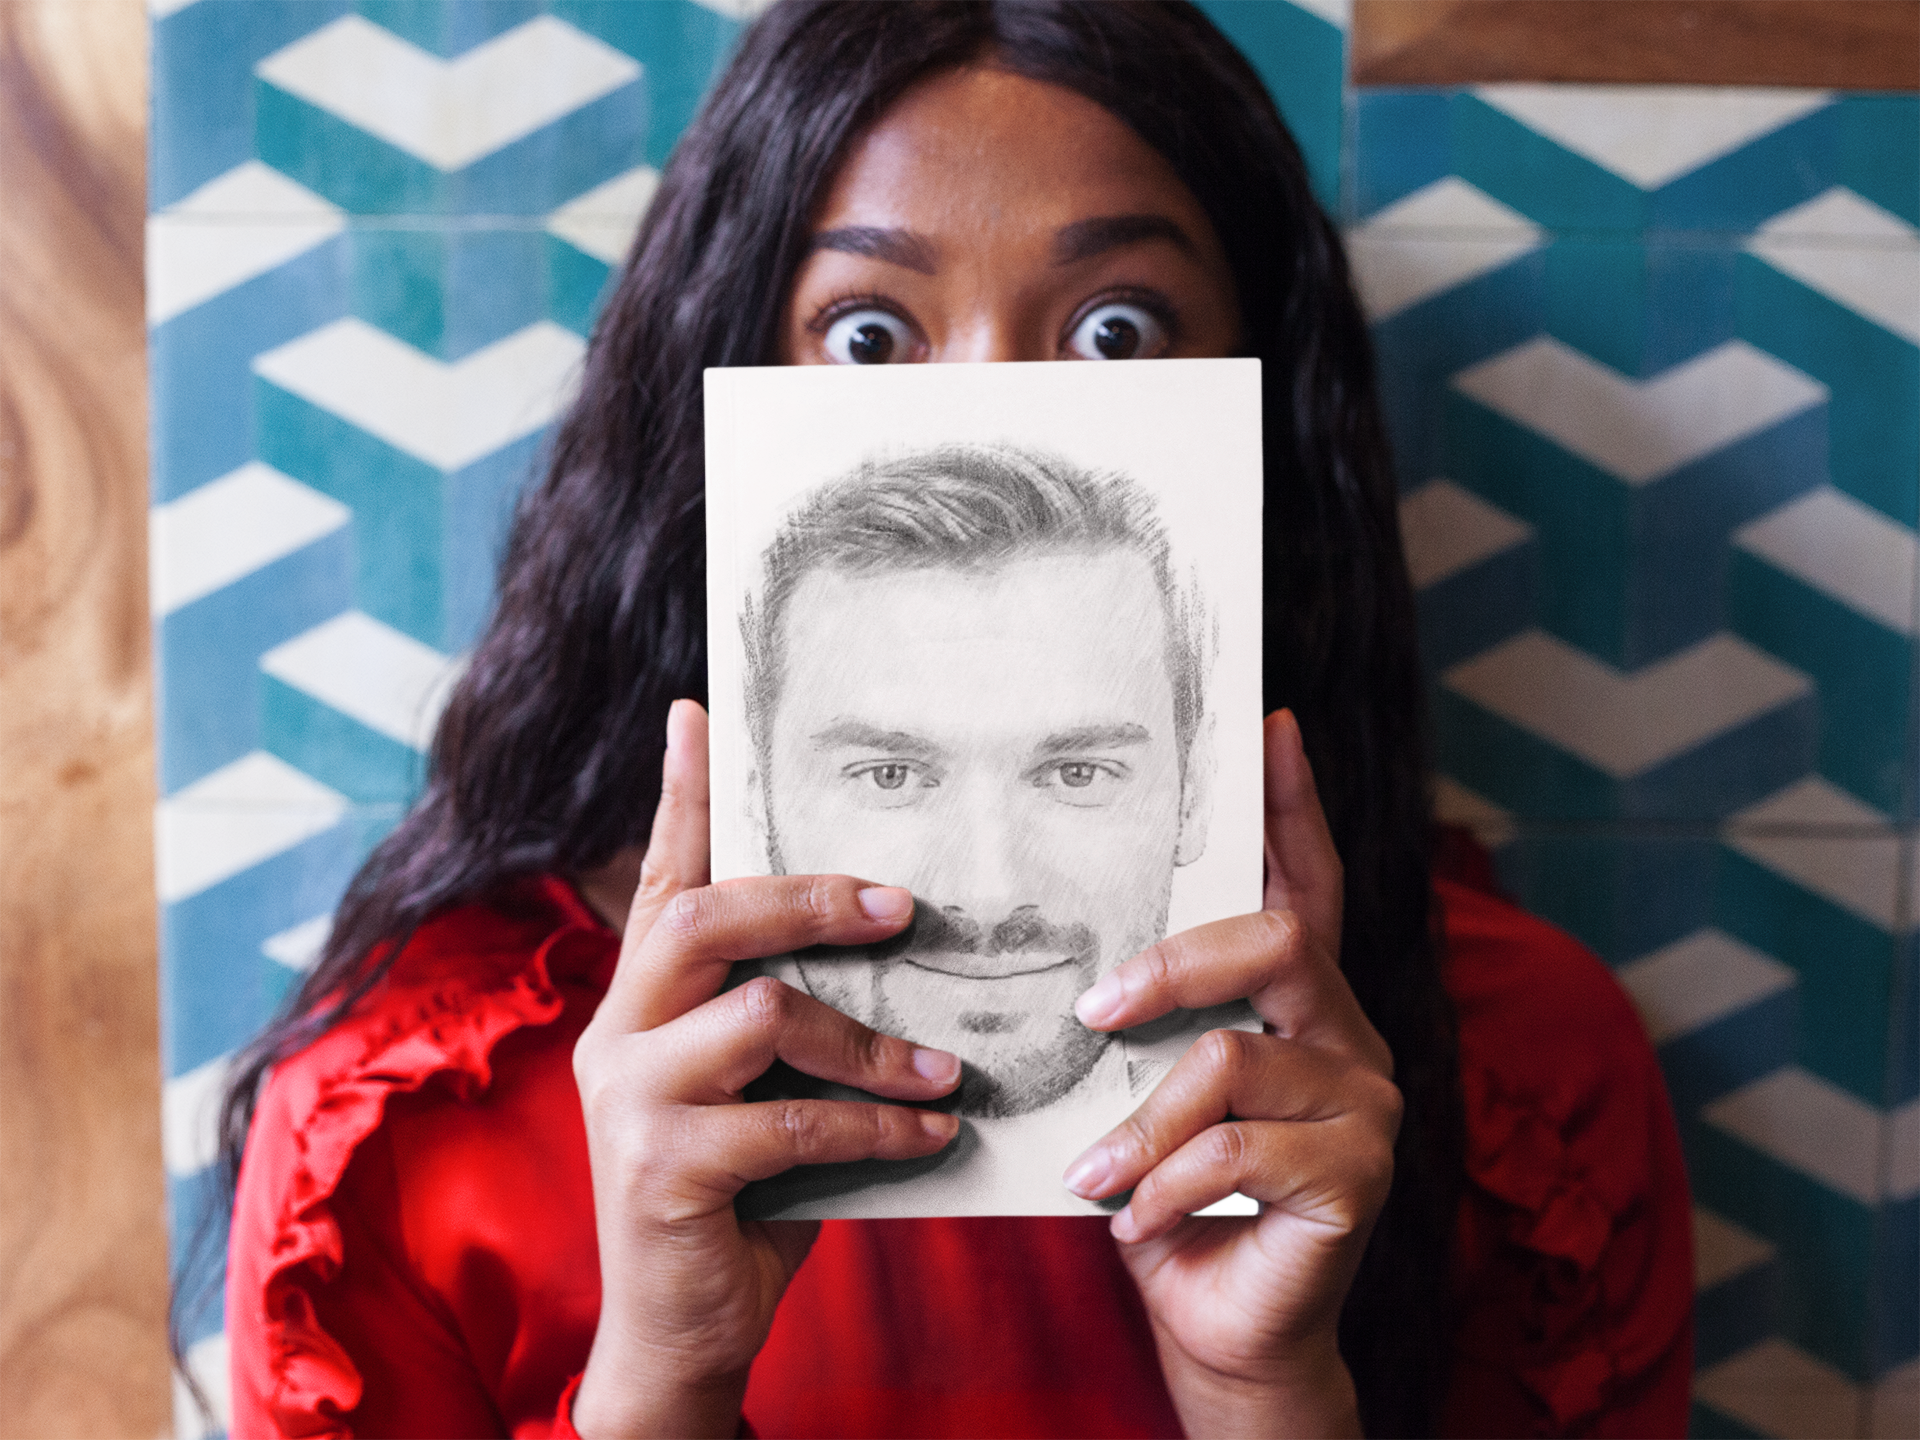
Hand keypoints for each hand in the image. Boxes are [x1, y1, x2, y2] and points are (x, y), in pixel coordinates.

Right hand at [570, 701, 962, 1437]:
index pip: (661, 875)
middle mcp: (615, 1031)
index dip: (682, 793)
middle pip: (704, 918)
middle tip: (902, 904)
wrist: (683, 1332)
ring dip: (870, 1040)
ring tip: (945, 1067)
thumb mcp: (760, 1090)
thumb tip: (897, 940)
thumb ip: (789, 1019)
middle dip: (809, 897)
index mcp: (641, 999)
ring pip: (759, 1017)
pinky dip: (875, 1128)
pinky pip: (789, 1122)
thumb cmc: (740, 1195)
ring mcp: (627, 1100)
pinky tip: (929, 1136)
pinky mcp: (660, 1171)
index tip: (697, 708)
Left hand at [1061, 710, 1400, 1437]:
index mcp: (1302, 1006)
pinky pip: (1239, 1152)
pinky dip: (1167, 1185)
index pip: (1305, 885)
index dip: (1290, 806)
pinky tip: (1138, 1221)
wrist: (1221, 1333)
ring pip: (1235, 1060)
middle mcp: (1351, 1037)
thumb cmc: (1173, 1201)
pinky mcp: (1361, 1177)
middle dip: (1171, 965)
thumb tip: (1078, 967)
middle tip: (1094, 1006)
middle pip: (1278, 940)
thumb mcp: (1148, 1098)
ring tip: (1095, 1174)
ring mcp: (1367, 1105)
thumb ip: (1144, 1031)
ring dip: (1142, 1124)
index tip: (1271, 723)